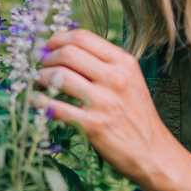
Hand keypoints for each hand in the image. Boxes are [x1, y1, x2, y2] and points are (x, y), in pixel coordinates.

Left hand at [35, 29, 172, 183]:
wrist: (154, 153)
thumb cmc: (137, 117)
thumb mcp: (130, 81)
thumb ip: (105, 64)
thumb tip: (67, 50)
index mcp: (124, 62)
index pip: (82, 37)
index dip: (57, 38)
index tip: (47, 46)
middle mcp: (115, 78)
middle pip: (67, 53)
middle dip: (46, 58)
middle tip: (39, 66)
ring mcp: (103, 102)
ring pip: (59, 76)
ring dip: (40, 78)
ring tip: (38, 83)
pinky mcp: (92, 125)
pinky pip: (54, 107)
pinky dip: (38, 102)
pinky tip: (35, 102)